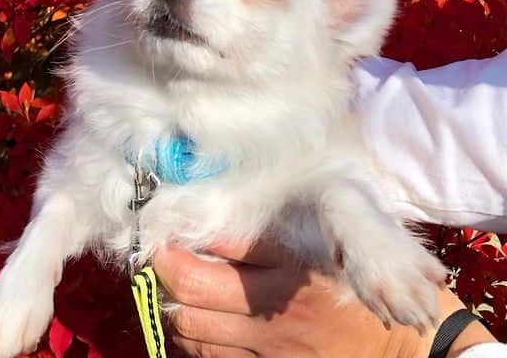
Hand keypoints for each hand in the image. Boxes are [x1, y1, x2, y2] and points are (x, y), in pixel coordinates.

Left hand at [154, 240, 494, 357]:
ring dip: (179, 313)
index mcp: (282, 285)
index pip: (198, 271)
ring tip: (181, 291)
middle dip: (167, 282)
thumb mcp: (324, 248)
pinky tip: (203, 326)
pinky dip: (198, 345)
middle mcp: (269, 327)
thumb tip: (210, 229)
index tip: (161, 239)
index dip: (168, 254)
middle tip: (166, 262)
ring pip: (194, 340)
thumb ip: (263, 239)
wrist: (412, 351)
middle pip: (187, 307)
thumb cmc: (364, 288)